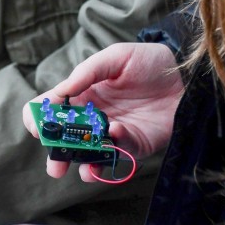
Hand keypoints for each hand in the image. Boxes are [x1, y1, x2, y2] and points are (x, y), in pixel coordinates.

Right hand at [23, 42, 184, 180]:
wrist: (186, 75)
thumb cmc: (149, 62)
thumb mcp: (116, 57)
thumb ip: (87, 71)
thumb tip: (59, 91)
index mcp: (82, 93)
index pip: (51, 108)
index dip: (38, 118)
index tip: (37, 127)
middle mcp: (93, 116)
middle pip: (65, 139)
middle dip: (56, 153)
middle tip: (55, 164)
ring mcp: (113, 132)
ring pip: (89, 154)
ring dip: (82, 163)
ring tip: (81, 168)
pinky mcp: (135, 144)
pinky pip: (119, 152)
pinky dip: (113, 148)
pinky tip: (114, 134)